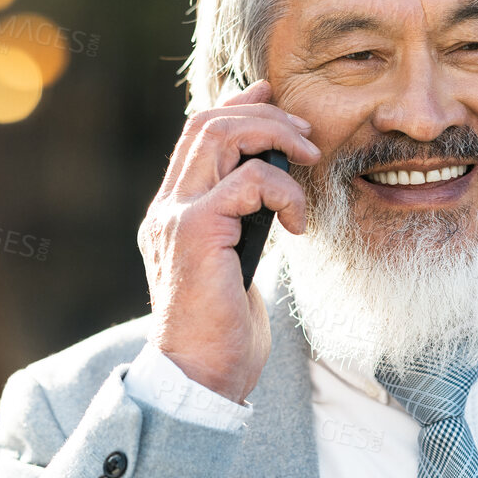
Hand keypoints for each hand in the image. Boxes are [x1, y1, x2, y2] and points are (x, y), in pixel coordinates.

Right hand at [137, 80, 318, 403]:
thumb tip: (270, 191)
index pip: (196, 136)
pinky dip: (285, 192)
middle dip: (263, 115)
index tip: (272, 98)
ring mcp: (176, 217)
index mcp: (172, 213)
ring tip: (310, 161)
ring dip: (275, 137)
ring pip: (221, 136)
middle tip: (307, 136)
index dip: (237, 107)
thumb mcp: (235, 268)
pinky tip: (299, 225)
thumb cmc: (223, 335)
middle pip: (206, 123)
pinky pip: (249, 181)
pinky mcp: (195, 231)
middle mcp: (167, 208)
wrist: (200, 379)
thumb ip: (241, 227)